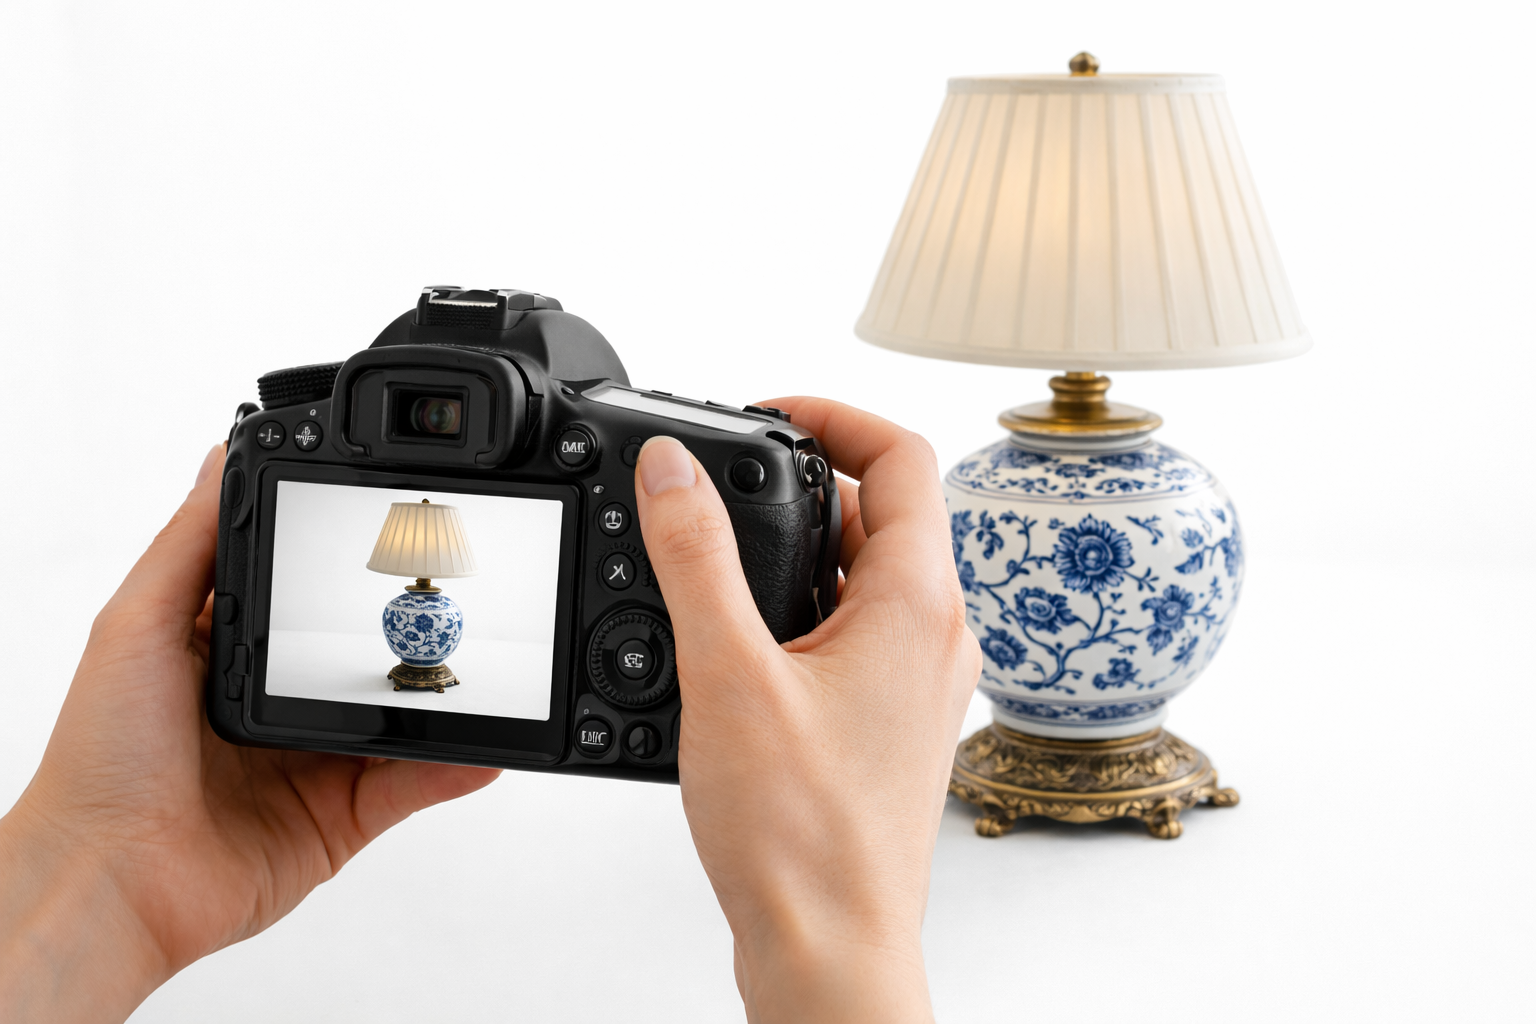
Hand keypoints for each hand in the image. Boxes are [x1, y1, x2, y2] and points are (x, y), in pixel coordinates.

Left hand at [0, 444, 498, 1022]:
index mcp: (234, 649)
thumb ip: (193, 542)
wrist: (113, 881)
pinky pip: (416, 783)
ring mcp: (318, 758)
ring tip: (490, 663)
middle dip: (415, 626)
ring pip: (404, 716)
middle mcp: (282, 700)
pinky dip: (456, 766)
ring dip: (448, 695)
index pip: (307, 589)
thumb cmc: (103, 757)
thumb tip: (223, 453)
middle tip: (462, 594)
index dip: (349, 563)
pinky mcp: (345, 816)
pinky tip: (486, 746)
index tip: (395, 528)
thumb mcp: (140, 623)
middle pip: (368, 651)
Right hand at [633, 398, 979, 1023]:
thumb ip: (695, 558)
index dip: (834, 414)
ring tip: (717, 572)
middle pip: (882, 512)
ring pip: (866, 575)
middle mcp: (936, 635)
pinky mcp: (892, 720)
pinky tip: (739, 647)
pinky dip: (803, 612)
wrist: (830, 946)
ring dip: (797, 554)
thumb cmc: (801, 835)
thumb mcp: (727, 672)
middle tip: (720, 495)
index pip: (903, 454)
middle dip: (799, 489)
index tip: (768, 414)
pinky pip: (857, 632)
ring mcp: (919, 681)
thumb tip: (672, 470)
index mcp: (918, 602)